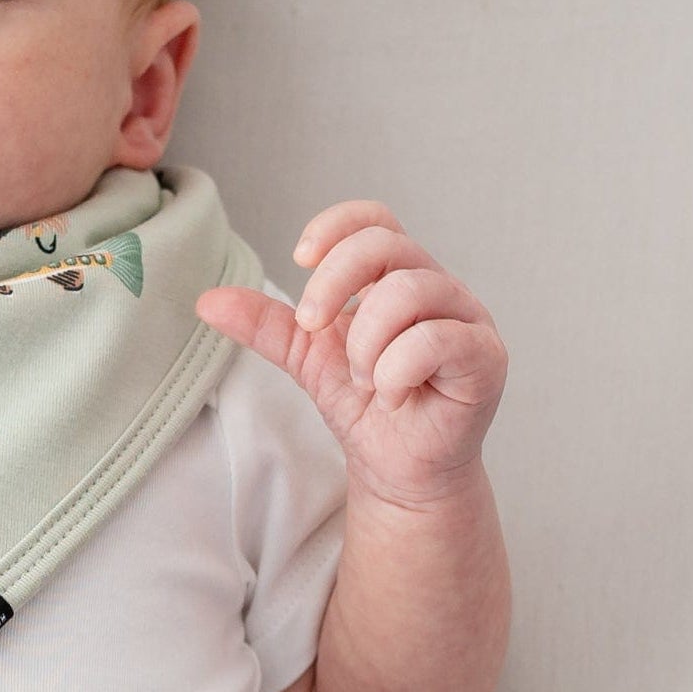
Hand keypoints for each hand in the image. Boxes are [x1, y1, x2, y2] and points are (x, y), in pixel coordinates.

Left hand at [197, 200, 506, 507]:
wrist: (397, 471)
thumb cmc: (367, 408)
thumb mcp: (307, 359)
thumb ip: (267, 326)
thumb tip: (206, 301)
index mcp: (398, 275)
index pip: (375, 220)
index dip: (335, 229)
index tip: (299, 259)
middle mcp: (438, 286)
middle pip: (386, 246)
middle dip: (333, 284)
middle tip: (312, 328)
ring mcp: (467, 318)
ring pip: (409, 292)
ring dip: (367, 343)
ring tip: (363, 381)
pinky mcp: (486, 357)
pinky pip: (437, 340)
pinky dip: (397, 371)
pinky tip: (392, 398)